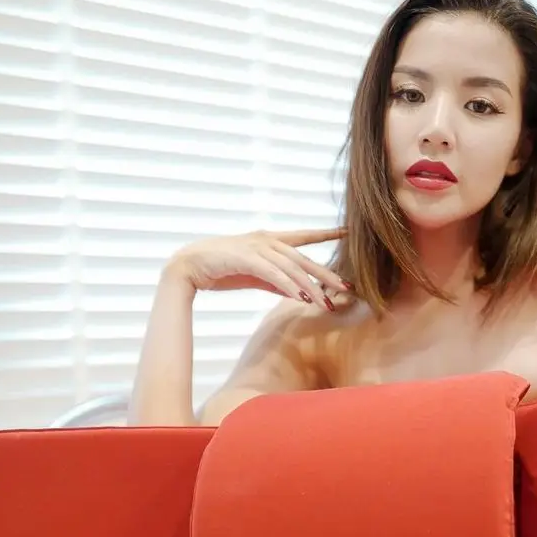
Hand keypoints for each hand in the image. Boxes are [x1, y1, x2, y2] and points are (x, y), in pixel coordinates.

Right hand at [168, 227, 349, 311]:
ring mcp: (257, 248)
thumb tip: (296, 292)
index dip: (326, 234)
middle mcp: (267, 240)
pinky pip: (273, 274)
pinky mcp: (246, 258)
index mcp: (269, 240)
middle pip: (304, 258)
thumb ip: (275, 281)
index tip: (348, 232)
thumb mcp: (254, 276)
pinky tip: (302, 298)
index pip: (304, 237)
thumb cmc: (221, 269)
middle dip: (327, 275)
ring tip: (326, 304)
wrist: (189, 266)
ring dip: (310, 287)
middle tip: (347, 288)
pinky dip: (289, 286)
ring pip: (292, 268)